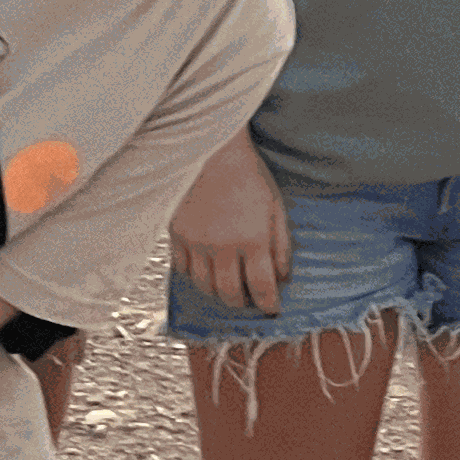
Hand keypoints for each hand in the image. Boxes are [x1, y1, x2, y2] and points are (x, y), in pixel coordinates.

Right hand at [169, 132, 291, 316]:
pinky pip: (182, 269)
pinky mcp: (176, 234)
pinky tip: (204, 270)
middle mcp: (222, 245)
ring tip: (226, 288)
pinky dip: (194, 275)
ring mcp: (196, 241)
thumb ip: (280, 244)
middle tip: (248, 301)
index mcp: (252, 238)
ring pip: (203, 286)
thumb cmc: (249, 176)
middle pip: (229, 293)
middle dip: (241, 303)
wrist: (212, 150)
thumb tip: (283, 277)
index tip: (272, 309)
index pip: (261, 285)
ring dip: (217, 293)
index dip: (268, 303)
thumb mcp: (275, 207)